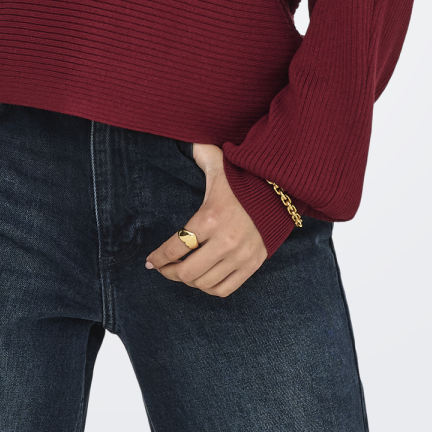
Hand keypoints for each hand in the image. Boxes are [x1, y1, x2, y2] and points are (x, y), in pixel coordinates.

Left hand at [145, 143, 266, 296]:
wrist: (281, 190)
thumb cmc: (244, 178)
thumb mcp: (219, 164)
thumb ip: (200, 154)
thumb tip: (186, 142)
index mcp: (210, 217)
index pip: (175, 247)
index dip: (158, 257)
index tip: (150, 261)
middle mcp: (225, 241)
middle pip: (186, 272)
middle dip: (169, 272)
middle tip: (163, 268)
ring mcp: (240, 255)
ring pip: (204, 283)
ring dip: (188, 281)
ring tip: (182, 272)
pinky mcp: (253, 264)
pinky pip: (225, 289)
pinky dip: (209, 288)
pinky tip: (203, 279)